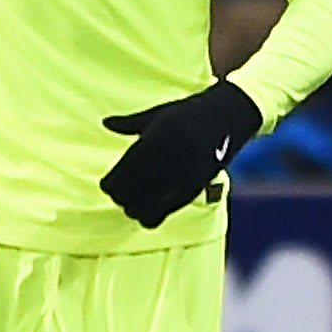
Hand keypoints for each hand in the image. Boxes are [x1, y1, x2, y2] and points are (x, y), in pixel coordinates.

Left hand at [98, 81, 261, 227]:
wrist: (226, 117)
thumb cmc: (186, 115)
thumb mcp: (158, 114)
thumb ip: (130, 124)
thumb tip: (105, 123)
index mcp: (157, 136)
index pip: (126, 168)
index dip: (111, 183)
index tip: (106, 186)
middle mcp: (170, 154)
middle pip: (135, 187)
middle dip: (121, 196)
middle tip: (117, 197)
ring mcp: (184, 171)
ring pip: (150, 200)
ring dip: (134, 208)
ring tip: (130, 207)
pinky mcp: (196, 185)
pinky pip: (169, 208)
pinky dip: (153, 216)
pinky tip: (144, 217)